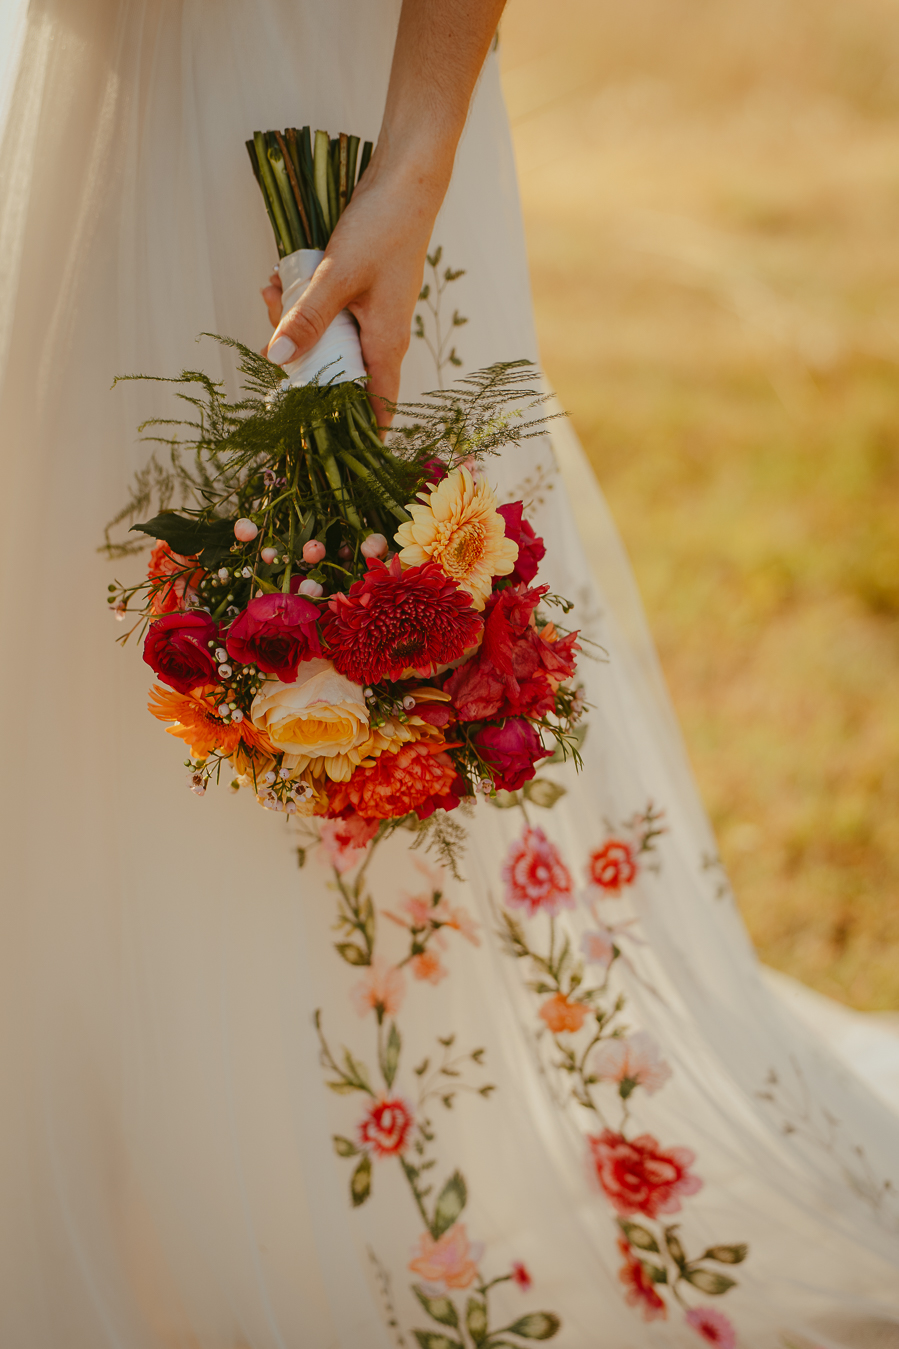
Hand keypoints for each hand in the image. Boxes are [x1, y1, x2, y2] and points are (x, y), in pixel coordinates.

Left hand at [262, 148, 443, 423]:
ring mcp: (374, 315)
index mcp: (386, 344)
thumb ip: (307, 318)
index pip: (377, 406)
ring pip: (329, 338)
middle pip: (340, 372)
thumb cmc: (382, 230)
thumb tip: (278, 359)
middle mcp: (383, 337)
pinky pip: (330, 312)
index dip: (354, 431)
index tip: (325, 447)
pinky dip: (306, 301)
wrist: (407, 182)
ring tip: (273, 289)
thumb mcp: (336, 276)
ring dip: (297, 321)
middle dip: (301, 359)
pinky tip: (283, 277)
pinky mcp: (364, 294)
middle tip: (272, 333)